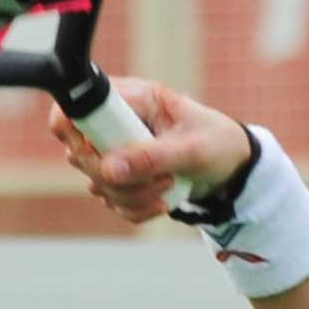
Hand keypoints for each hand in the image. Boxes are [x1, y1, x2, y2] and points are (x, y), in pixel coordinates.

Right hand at [43, 75, 250, 225]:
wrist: (234, 166)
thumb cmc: (218, 143)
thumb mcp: (192, 149)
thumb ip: (150, 157)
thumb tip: (107, 170)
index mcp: (131, 99)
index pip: (75, 107)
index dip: (74, 133)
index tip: (101, 156)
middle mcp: (117, 122)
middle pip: (80, 154)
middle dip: (116, 178)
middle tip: (159, 177)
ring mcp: (116, 150)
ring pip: (97, 182)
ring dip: (130, 196)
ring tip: (168, 187)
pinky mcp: (122, 176)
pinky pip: (112, 200)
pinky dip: (135, 209)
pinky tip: (163, 203)